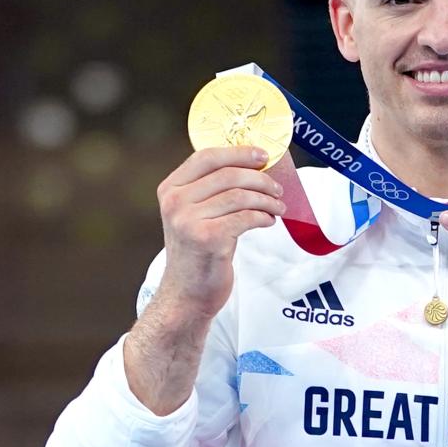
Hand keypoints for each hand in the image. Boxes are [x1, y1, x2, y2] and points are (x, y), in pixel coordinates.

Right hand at [155, 146, 285, 319]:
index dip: (239, 152)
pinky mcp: (207, 239)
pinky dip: (263, 217)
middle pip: (228, 174)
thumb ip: (210, 189)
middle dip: (260, 179)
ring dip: (266, 200)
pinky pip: (245, 217)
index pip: (207, 156)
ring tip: (278, 207)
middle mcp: (175, 202)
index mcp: (170, 189)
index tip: (264, 156)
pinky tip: (268, 221)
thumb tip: (254, 164)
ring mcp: (188, 221)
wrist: (187, 294)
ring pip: (240, 196)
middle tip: (278, 189)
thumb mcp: (193, 214)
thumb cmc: (198, 251)